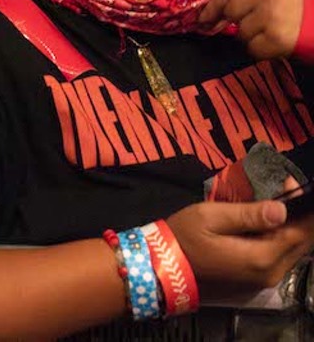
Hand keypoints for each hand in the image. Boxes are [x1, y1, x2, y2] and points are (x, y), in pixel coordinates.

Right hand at [166, 198, 313, 298]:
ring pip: (294, 250)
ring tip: (276, 202)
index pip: (300, 231)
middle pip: (302, 242)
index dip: (303, 207)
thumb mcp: (209, 217)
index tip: (294, 183)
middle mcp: (271, 272)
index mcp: (261, 257)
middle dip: (300, 216)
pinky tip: (268, 223)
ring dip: (291, 227)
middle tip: (286, 188)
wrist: (164, 268)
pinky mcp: (258, 281)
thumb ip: (247, 214)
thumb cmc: (183, 238)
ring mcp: (265, 280)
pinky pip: (281, 257)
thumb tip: (281, 210)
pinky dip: (281, 238)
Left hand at [199, 0, 306, 59]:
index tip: (207, 17)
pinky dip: (262, 52)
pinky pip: (254, 49)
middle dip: (240, 21)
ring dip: (254, 37)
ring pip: (242, 32)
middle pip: (232, 12)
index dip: (217, 5)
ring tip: (276, 33)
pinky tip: (278, 46)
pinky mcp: (278, 38)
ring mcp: (272, 15)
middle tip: (257, 27)